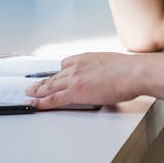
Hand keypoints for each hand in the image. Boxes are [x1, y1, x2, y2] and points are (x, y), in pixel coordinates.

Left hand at [26, 52, 145, 109]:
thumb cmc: (129, 69)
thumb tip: (105, 76)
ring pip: (50, 86)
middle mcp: (77, 66)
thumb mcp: (111, 63)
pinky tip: (35, 104)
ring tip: (29, 95)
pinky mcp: (75, 92)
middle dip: (42, 82)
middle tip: (33, 86)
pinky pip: (53, 98)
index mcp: (86, 58)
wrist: (134, 72)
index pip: (65, 65)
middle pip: (54, 75)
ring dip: (37, 91)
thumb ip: (102, 69)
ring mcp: (74, 79)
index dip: (57, 74)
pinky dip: (42, 102)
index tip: (52, 77)